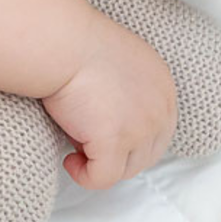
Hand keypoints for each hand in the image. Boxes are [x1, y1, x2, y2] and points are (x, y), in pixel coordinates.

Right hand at [42, 13, 177, 189]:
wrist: (59, 43)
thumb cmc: (72, 44)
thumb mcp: (114, 60)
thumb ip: (124, 87)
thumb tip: (105, 114)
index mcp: (161, 86)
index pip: (157, 130)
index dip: (129, 138)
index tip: (100, 133)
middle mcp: (160, 109)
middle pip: (145, 154)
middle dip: (115, 155)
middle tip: (84, 142)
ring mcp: (140, 128)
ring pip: (125, 169)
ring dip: (100, 164)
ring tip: (75, 149)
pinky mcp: (115, 142)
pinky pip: (102, 178)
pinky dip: (84, 175)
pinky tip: (68, 161)